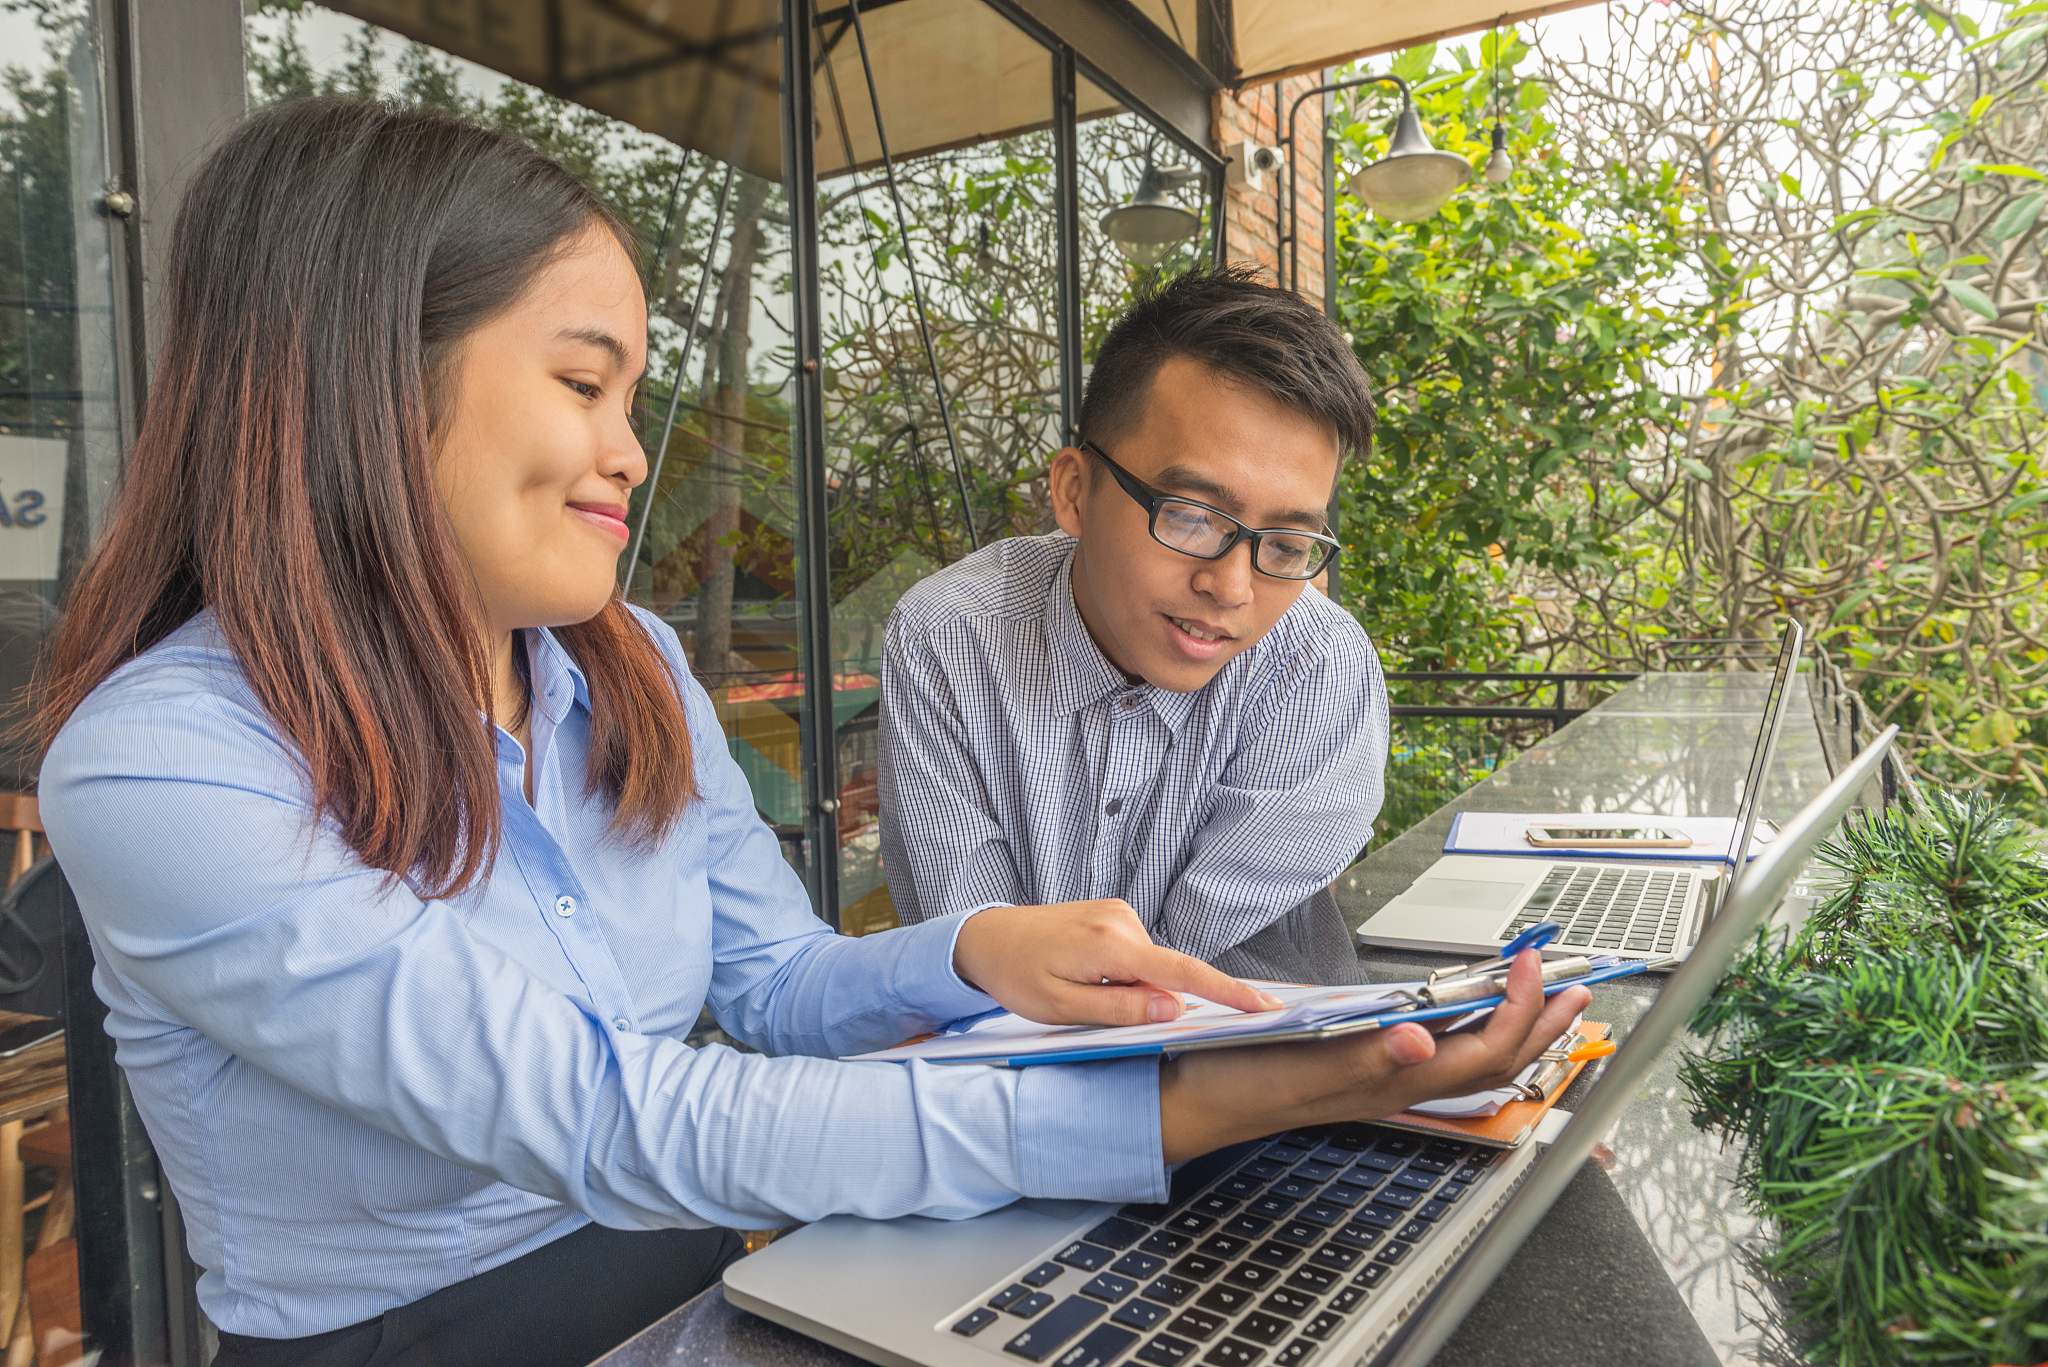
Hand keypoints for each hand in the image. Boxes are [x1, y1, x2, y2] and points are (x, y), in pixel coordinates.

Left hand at [952, 900, 1282, 1025]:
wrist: (986, 938)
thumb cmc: (1016, 975)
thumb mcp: (1062, 1008)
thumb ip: (1121, 1009)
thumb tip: (1176, 1010)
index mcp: (1110, 944)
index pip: (1182, 973)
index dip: (1228, 993)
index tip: (1266, 1007)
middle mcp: (1122, 920)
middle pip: (1167, 975)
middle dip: (1157, 1003)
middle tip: (1099, 1008)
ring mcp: (1120, 913)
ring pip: (1152, 968)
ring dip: (1134, 989)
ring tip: (1080, 990)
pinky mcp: (1115, 914)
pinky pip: (1139, 955)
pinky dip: (1129, 974)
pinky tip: (1090, 977)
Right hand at [1157, 949, 1590, 1162]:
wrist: (1194, 1100)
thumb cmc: (1239, 1081)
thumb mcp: (1299, 1064)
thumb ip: (1364, 1055)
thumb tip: (1423, 1038)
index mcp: (1387, 1081)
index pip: (1481, 1052)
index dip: (1519, 1011)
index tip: (1532, 965)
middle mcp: (1395, 1085)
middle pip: (1493, 1063)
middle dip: (1541, 1025)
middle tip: (1574, 987)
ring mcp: (1382, 1081)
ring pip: (1471, 1063)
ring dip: (1517, 1031)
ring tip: (1545, 1001)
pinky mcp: (1364, 1071)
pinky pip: (1441, 1058)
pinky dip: (1473, 1032)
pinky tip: (1470, 1017)